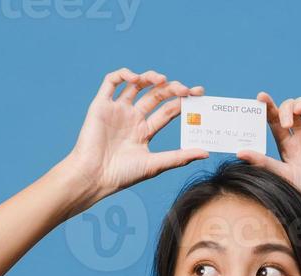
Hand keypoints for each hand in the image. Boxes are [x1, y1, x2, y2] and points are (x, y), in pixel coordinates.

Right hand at [61, 68, 209, 201]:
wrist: (93, 177)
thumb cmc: (121, 175)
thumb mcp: (155, 165)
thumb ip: (179, 157)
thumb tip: (206, 152)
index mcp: (144, 131)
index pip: (168, 110)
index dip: (184, 101)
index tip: (199, 94)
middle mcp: (132, 118)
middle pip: (156, 95)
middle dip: (172, 88)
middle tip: (185, 89)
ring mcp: (117, 110)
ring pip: (136, 85)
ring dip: (150, 77)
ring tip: (162, 80)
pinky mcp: (101, 105)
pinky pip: (111, 81)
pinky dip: (124, 74)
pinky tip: (136, 78)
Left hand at [236, 94, 300, 238]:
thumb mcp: (282, 174)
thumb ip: (262, 162)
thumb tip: (238, 152)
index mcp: (288, 146)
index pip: (275, 121)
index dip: (268, 107)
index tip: (260, 98)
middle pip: (290, 110)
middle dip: (285, 109)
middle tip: (285, 123)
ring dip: (300, 103)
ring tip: (298, 113)